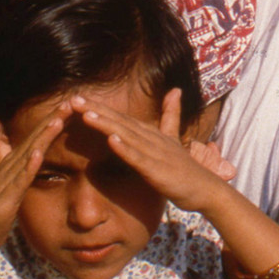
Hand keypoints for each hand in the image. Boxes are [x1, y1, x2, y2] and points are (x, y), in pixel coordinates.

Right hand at [0, 111, 66, 256]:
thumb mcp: (0, 174)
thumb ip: (1, 149)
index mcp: (13, 161)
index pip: (35, 136)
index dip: (51, 119)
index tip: (69, 104)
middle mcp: (9, 166)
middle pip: (34, 139)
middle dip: (52, 120)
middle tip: (70, 103)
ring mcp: (7, 180)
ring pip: (28, 155)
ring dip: (43, 138)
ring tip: (57, 121)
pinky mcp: (6, 197)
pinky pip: (19, 180)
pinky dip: (28, 167)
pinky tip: (37, 156)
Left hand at [73, 89, 234, 211]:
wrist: (205, 189)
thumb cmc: (186, 168)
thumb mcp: (174, 138)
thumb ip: (171, 115)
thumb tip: (175, 89)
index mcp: (151, 133)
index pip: (122, 117)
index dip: (100, 107)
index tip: (79, 98)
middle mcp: (151, 139)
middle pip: (119, 122)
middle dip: (96, 111)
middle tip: (73, 100)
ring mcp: (155, 153)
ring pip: (126, 136)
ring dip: (106, 125)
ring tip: (86, 114)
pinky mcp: (157, 170)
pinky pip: (138, 158)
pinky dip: (125, 149)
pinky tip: (111, 140)